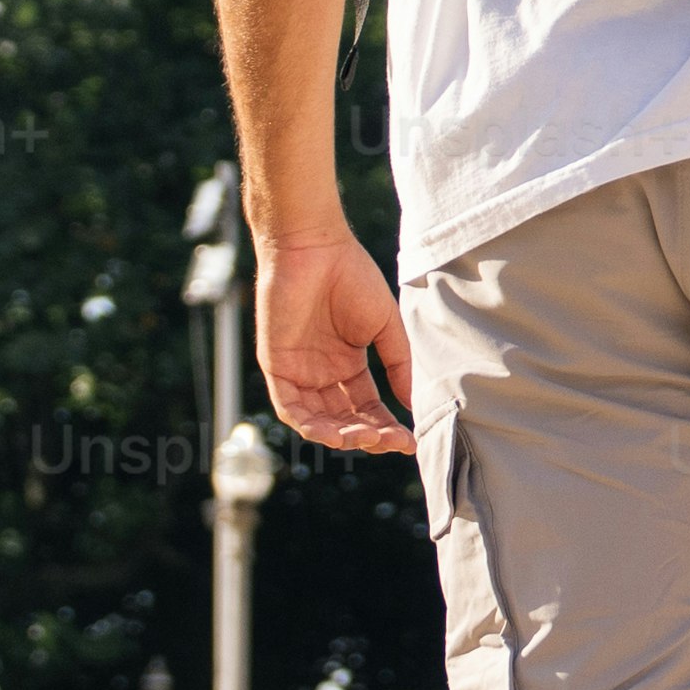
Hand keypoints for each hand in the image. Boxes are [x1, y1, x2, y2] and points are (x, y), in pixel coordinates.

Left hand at [254, 230, 417, 454]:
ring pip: (317, 420)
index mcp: (348, 365)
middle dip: (367, 436)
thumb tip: (413, 405)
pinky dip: (307, 424)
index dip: (387, 428)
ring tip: (363, 439)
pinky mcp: (276, 366)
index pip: (367, 408)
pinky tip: (330, 432)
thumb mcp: (384, 326)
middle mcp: (323, 374)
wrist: (313, 247)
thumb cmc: (351, 276)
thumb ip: (398, 364)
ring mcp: (298, 372)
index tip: (408, 442)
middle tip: (389, 441)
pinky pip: (288, 406)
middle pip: (345, 420)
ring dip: (340, 435)